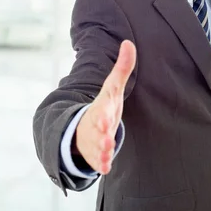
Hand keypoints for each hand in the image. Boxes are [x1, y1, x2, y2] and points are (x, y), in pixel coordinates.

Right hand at [75, 40, 135, 174]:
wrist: (83, 127)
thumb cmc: (105, 105)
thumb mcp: (113, 87)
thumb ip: (122, 67)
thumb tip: (128, 42)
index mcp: (102, 107)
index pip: (102, 109)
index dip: (104, 114)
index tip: (106, 118)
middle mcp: (96, 123)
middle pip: (98, 128)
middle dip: (101, 133)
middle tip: (106, 137)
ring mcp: (93, 138)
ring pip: (97, 145)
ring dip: (101, 150)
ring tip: (106, 153)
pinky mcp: (95, 153)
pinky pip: (97, 160)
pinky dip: (100, 164)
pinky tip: (104, 168)